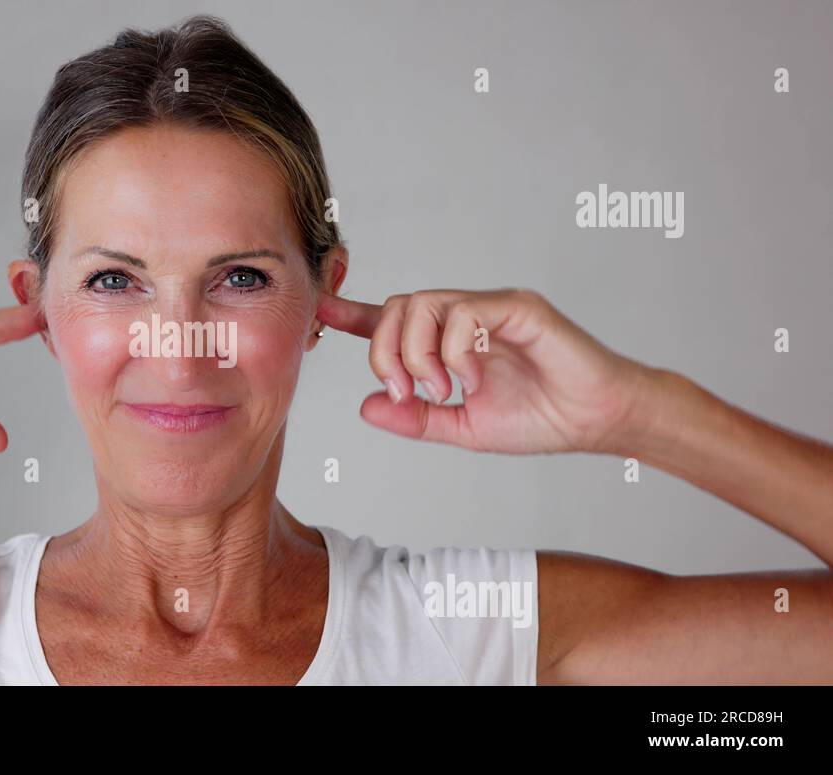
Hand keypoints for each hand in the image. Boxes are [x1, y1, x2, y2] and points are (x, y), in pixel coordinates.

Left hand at [316, 288, 654, 453]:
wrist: (595, 421)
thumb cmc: (540, 418)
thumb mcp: (462, 428)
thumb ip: (414, 418)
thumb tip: (367, 407)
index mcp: (448, 342)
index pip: (391, 319)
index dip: (352, 314)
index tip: (319, 313)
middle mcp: (465, 317)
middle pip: (396, 308)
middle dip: (384, 352)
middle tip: (404, 393)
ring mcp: (490, 307)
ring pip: (422, 304)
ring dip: (416, 354)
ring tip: (440, 390)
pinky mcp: (517, 307)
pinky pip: (464, 314)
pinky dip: (455, 351)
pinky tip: (468, 381)